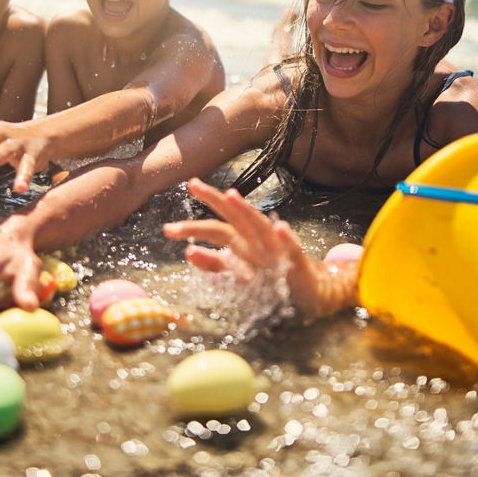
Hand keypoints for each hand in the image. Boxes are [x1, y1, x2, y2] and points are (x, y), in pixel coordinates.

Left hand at [163, 178, 355, 317]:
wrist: (308, 291)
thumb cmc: (271, 278)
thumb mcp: (239, 272)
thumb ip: (216, 264)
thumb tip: (189, 251)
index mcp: (242, 242)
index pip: (216, 227)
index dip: (194, 222)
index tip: (169, 223)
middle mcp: (256, 240)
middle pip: (232, 218)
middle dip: (213, 200)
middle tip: (191, 185)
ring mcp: (276, 248)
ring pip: (260, 226)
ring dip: (246, 210)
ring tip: (231, 195)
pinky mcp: (297, 261)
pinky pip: (292, 248)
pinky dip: (286, 238)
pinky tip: (281, 228)